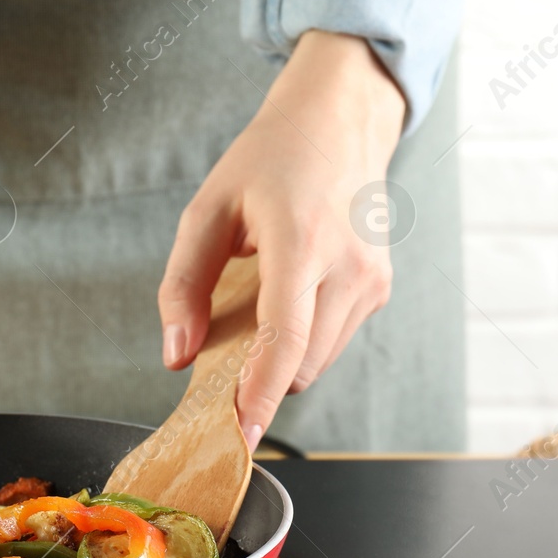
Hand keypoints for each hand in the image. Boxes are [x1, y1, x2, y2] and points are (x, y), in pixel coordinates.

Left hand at [159, 30, 405, 449]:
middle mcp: (347, 265)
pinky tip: (291, 293)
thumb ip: (184, 284)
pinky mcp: (380, 288)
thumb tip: (177, 353)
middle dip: (259, 375)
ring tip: (261, 301)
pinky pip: (334, 340)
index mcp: (300, 240)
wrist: (340, 122)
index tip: (240, 435)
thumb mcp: (207, 210)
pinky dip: (305, 337)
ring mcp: (371, 280)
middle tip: (223, 349)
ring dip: (283, 357)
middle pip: (300, 363)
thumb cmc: (269, 159)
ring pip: (318, 360)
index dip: (259, 394)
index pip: (283, 339)